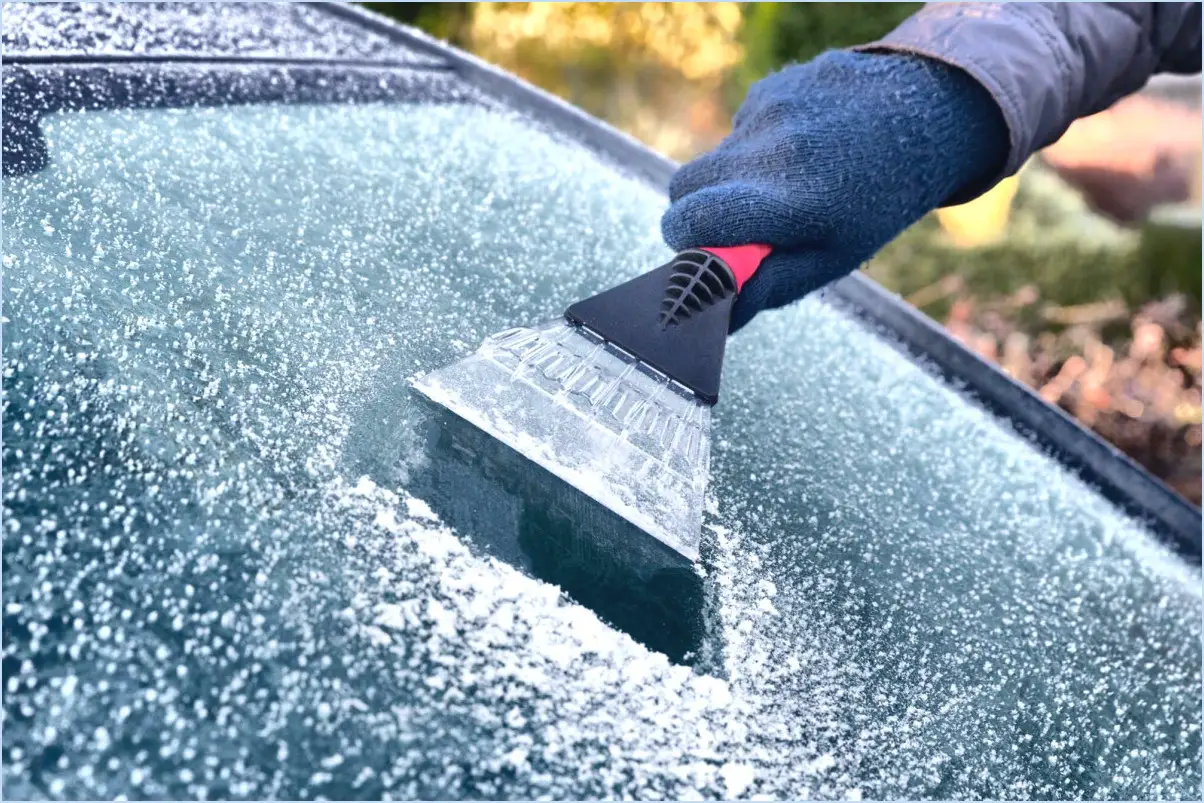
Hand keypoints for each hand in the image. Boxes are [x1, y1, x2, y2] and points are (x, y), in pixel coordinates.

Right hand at [662, 50, 1009, 331]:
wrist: (927, 113)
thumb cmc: (877, 201)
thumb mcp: (833, 258)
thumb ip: (767, 285)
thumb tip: (715, 315)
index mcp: (788, 203)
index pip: (690, 219)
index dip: (684, 240)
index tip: (700, 251)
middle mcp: (771, 151)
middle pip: (683, 187)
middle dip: (697, 210)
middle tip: (737, 224)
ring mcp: (768, 112)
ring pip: (712, 158)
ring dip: (732, 178)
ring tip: (786, 183)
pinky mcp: (770, 88)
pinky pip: (737, 130)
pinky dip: (757, 146)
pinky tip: (801, 148)